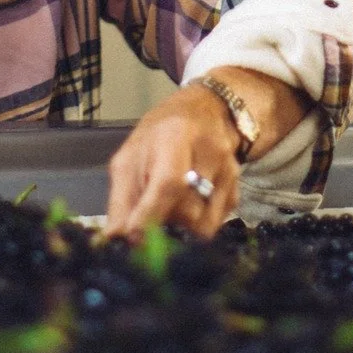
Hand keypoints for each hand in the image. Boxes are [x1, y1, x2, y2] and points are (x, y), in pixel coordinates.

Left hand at [105, 67, 311, 238]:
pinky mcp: (237, 192)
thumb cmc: (160, 134)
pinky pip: (214, 226)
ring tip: (163, 219)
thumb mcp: (131, 155)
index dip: (150, 216)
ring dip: (179, 233)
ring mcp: (229, 174)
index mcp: (177, 137)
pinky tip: (183, 213)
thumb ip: (122, 197)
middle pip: (188, 212)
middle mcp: (210, 154)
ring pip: (204, 226)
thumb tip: (115, 239)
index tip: (133, 240)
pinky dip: (194, 229)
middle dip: (162, 229)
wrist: (206, 112)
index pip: (168, 184)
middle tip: (144, 230)